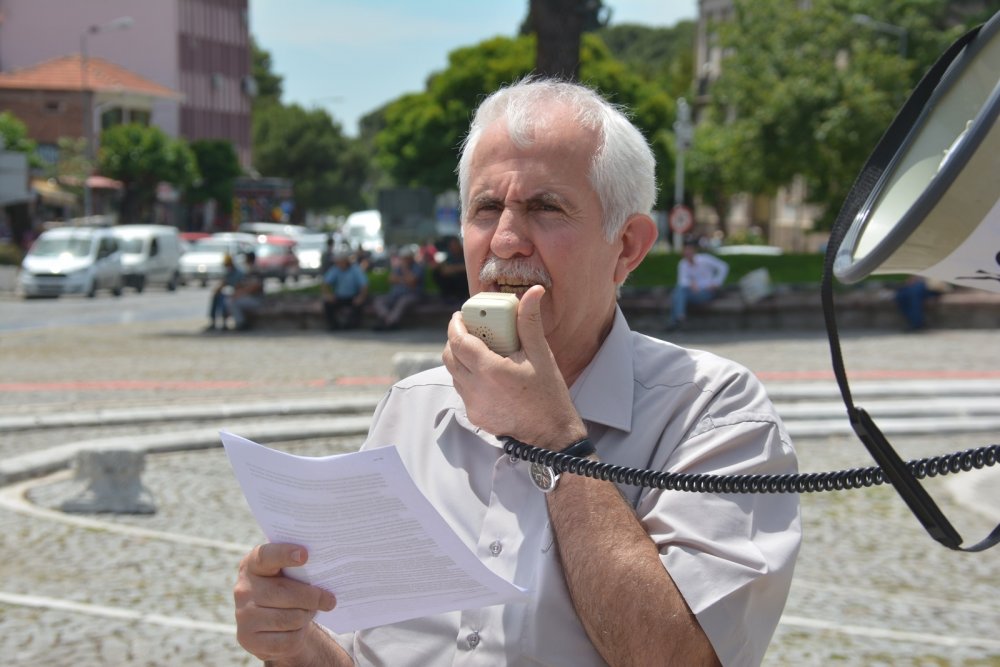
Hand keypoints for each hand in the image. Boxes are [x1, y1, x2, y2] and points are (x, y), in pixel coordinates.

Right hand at [233, 543, 335, 661]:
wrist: (271, 623)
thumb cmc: (286, 588)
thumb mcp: (287, 573)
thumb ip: (299, 567)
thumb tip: (328, 569)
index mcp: (252, 565)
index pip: (265, 556)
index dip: (284, 554)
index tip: (305, 554)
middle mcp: (243, 589)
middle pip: (284, 592)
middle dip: (311, 597)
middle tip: (330, 599)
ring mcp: (243, 616)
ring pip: (289, 618)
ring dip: (307, 615)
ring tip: (311, 611)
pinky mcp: (248, 640)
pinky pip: (286, 640)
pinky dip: (299, 635)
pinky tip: (299, 628)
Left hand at [442, 285, 585, 448]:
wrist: (552, 434)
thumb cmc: (548, 394)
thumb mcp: (540, 355)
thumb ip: (529, 322)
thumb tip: (532, 292)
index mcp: (490, 370)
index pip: (458, 341)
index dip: (456, 325)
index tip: (461, 315)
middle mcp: (476, 389)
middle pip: (449, 357)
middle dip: (455, 340)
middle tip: (469, 330)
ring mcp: (473, 405)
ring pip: (453, 374)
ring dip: (460, 359)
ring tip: (479, 350)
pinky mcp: (475, 416)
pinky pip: (462, 391)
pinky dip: (468, 378)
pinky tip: (486, 374)